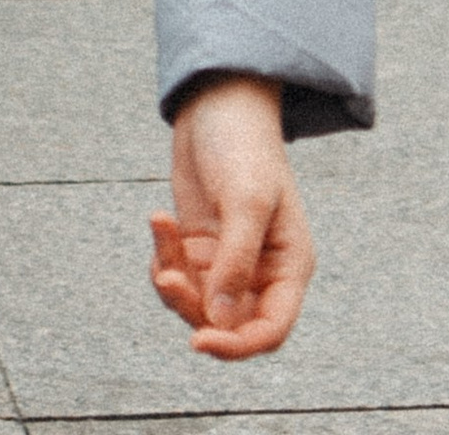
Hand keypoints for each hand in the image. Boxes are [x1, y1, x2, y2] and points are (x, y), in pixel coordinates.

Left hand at [149, 77, 311, 358]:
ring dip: (172, 278)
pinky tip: (159, 220)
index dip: (238, 346)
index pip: (270, 329)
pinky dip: (162, 256)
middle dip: (192, 306)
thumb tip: (219, 321)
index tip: (200, 341)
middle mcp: (261, 271)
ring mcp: (227, 261)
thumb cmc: (244, 145)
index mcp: (288, 265)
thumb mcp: (246, 200)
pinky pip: (176, 275)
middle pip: (226, 323)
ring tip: (162, 229)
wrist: (217, 102)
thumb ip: (235, 262)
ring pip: (195, 303)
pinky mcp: (199, 247)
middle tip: (168, 277)